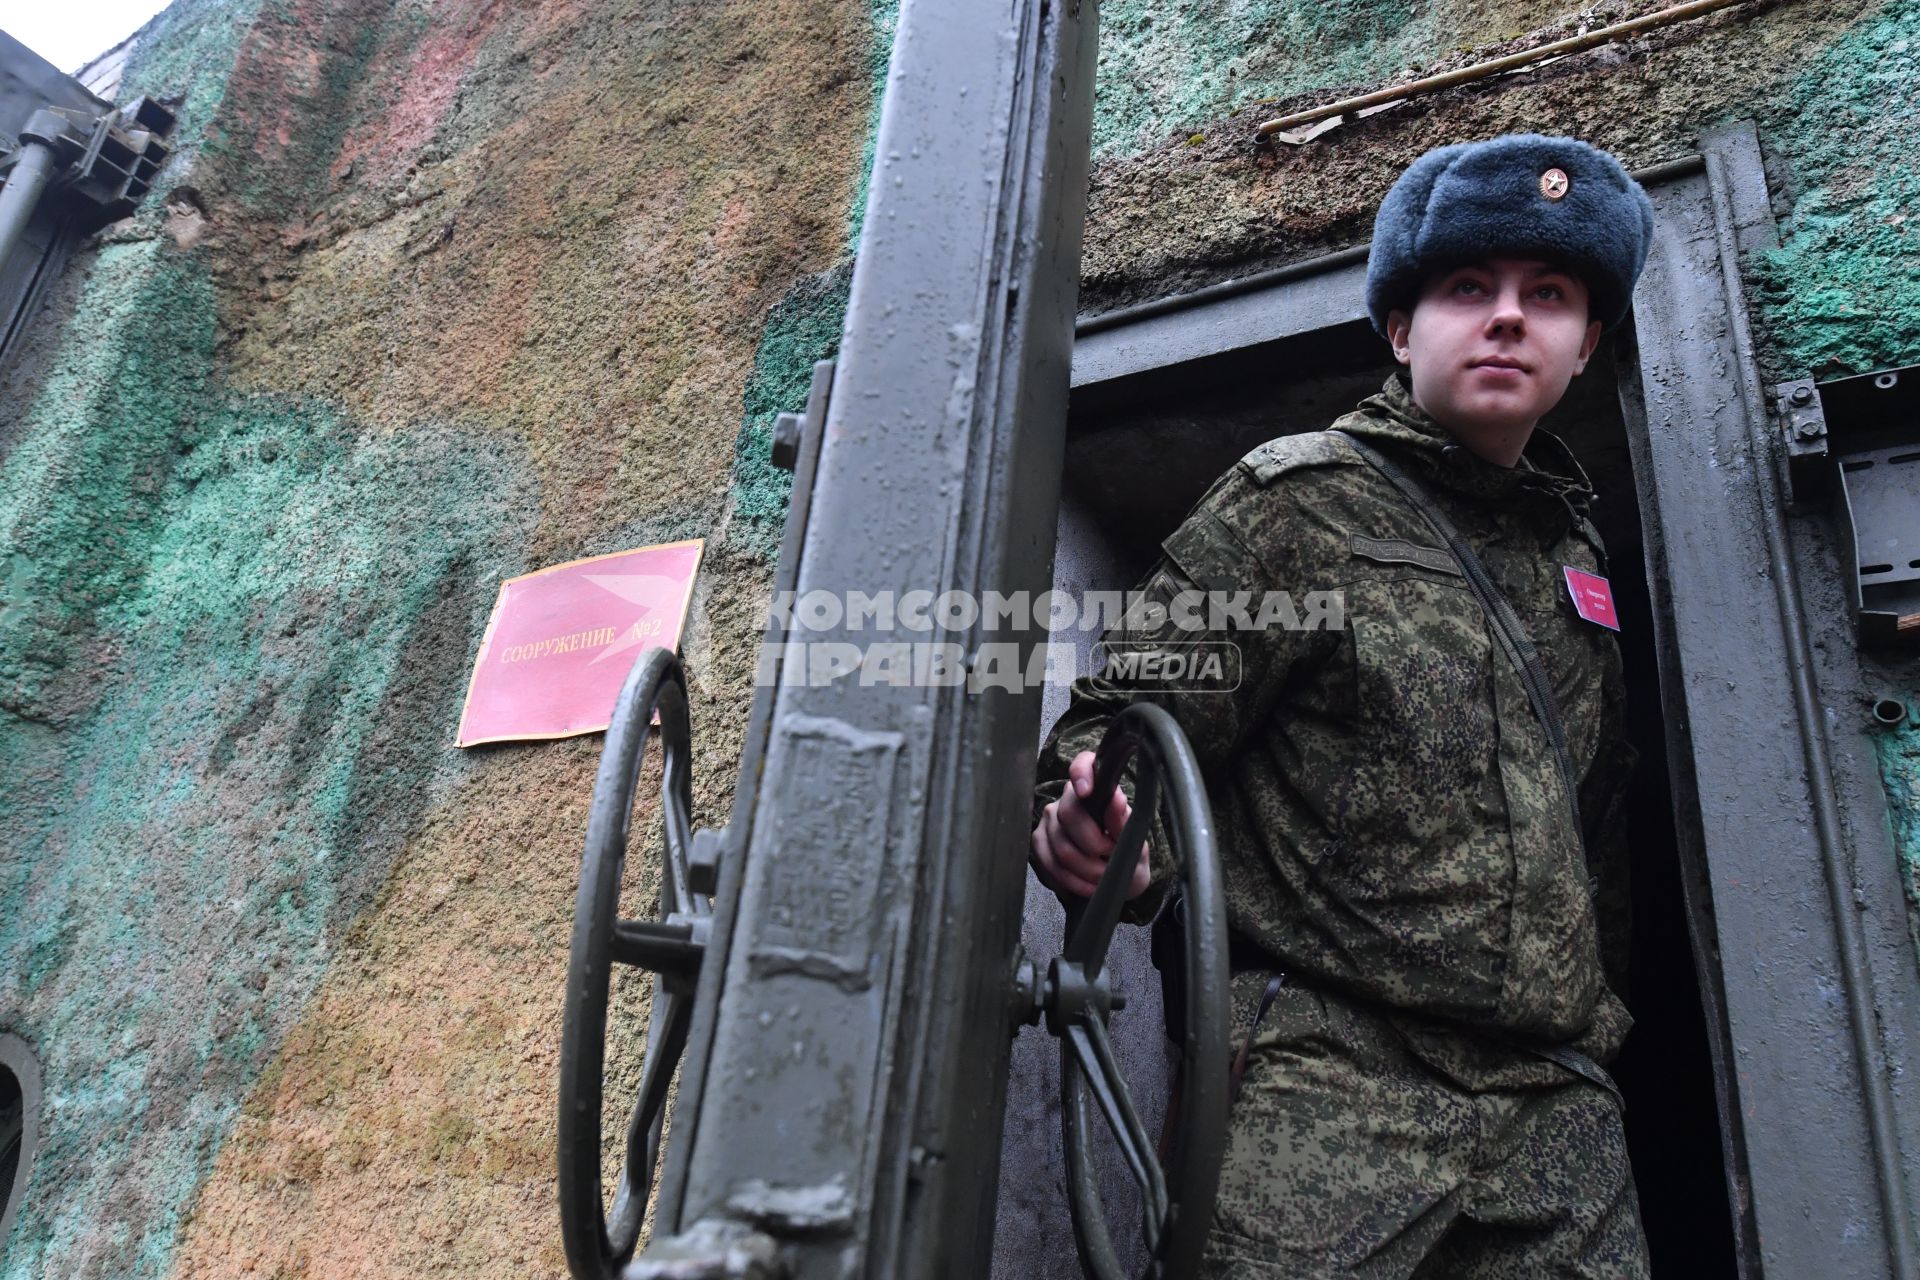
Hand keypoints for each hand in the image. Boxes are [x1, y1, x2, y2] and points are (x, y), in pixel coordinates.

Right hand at [1030, 750, 1150, 898]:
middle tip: (1110, 856)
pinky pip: (1051, 863)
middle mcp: (1069, 798)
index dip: (1081, 773)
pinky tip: (1087, 884)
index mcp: (1097, 787)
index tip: (1086, 791)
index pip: (1084, 764)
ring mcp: (1050, 820)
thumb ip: (1124, 820)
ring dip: (1087, 869)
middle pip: (1069, 814)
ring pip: (1061, 846)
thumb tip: (1116, 798)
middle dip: (1094, 845)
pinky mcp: (1039, 842)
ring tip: (1103, 875)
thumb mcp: (1135, 840)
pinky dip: (1073, 880)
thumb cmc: (1128, 853)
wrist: (1116, 878)